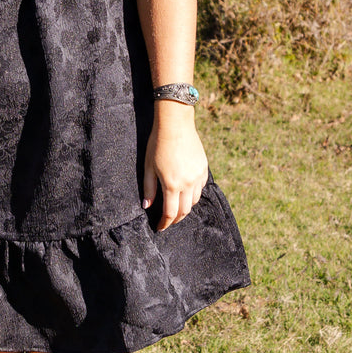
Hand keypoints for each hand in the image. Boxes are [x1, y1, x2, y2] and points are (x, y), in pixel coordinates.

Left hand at [142, 108, 208, 229]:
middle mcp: (188, 183)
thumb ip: (149, 189)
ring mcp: (198, 176)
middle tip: (168, 220)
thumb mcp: (148, 167)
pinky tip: (186, 192)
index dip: (165, 223)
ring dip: (185, 207)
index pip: (170, 213)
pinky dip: (193, 194)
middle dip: (175, 219)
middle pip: (184, 210)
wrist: (176, 125)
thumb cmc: (157, 144)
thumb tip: (147, 206)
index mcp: (172, 184)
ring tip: (176, 207)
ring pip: (194, 201)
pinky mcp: (204, 169)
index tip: (160, 227)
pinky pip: (200, 188)